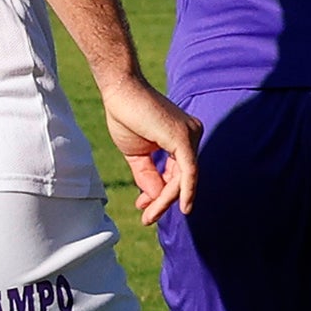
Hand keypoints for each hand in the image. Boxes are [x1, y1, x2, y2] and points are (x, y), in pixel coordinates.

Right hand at [97, 71, 200, 224]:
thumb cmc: (126, 115)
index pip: (177, 172)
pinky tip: (183, 207)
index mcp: (183, 137)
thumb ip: (148, 175)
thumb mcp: (137, 154)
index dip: (162, 193)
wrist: (118, 91)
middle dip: (163, 200)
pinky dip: (184, 191)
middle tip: (147, 219)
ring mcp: (190, 134)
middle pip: (182, 177)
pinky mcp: (184, 137)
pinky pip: (187, 172)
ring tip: (149, 216)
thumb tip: (155, 198)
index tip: (144, 207)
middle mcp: (192, 134)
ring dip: (165, 200)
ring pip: (183, 178)